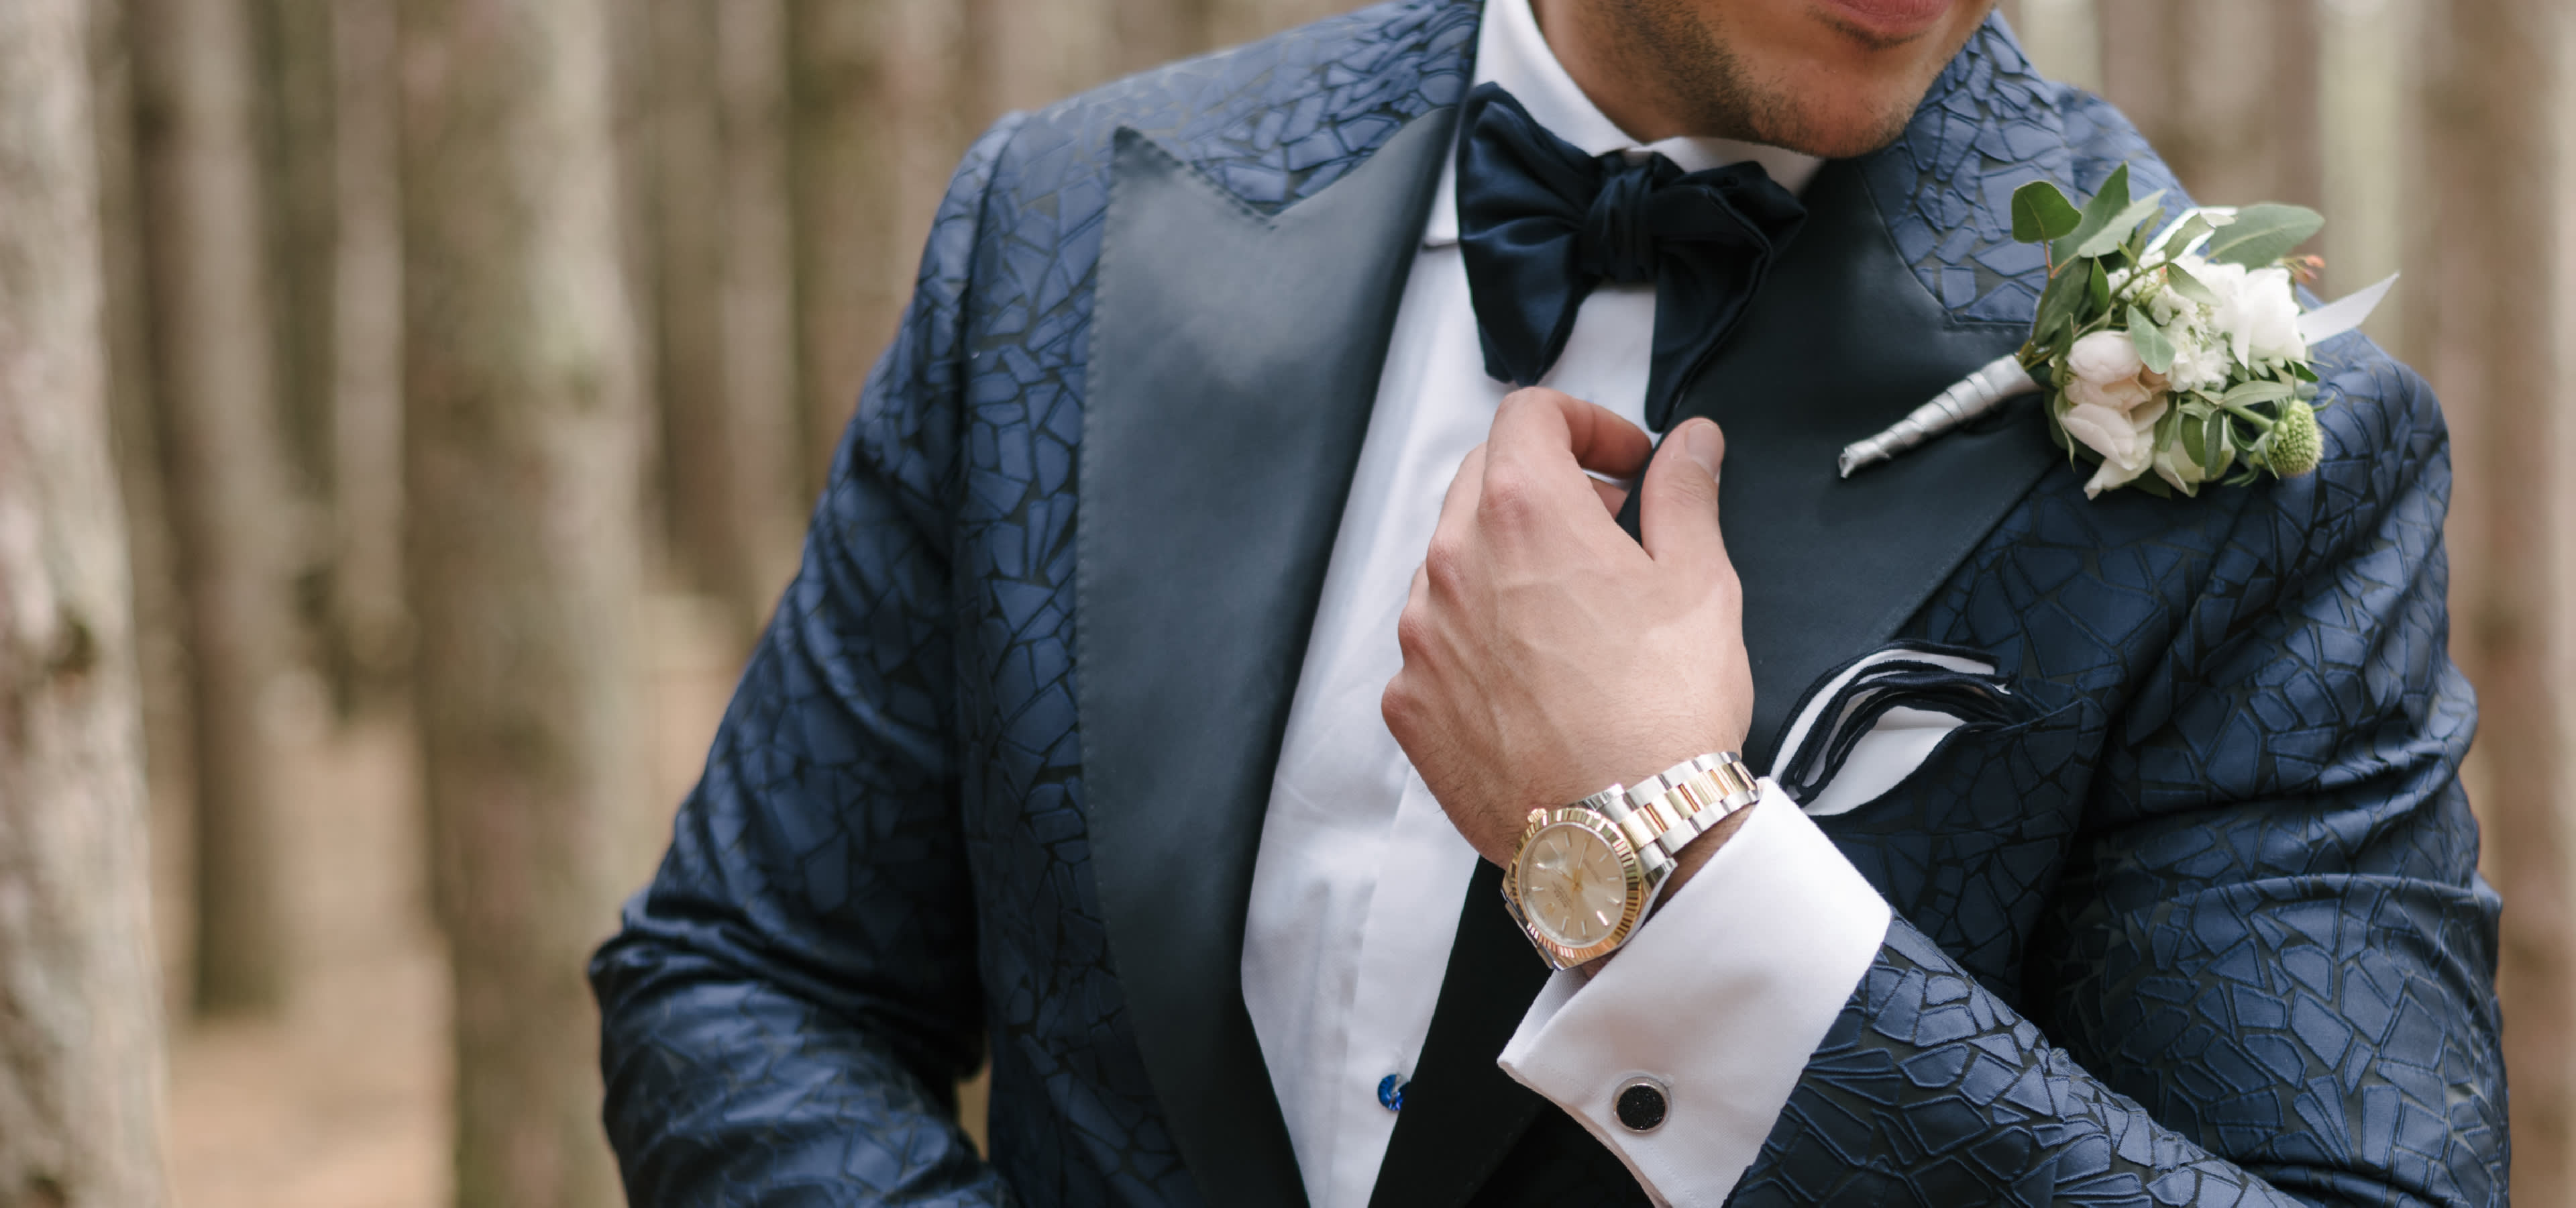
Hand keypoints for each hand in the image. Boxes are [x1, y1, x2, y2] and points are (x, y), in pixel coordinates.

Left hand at [1381, 388, 1753, 868]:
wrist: (1623, 836)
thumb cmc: (1666, 710)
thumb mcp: (1699, 581)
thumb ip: (1685, 493)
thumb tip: (1690, 442)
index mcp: (1521, 512)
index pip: (1530, 416)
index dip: (1585, 423)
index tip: (1625, 462)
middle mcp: (1451, 564)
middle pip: (1483, 480)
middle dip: (1547, 485)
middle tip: (1610, 529)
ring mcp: (1420, 638)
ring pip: (1452, 563)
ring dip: (1507, 563)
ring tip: (1574, 612)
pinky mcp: (1408, 704)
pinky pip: (1435, 644)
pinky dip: (1478, 638)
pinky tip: (1535, 677)